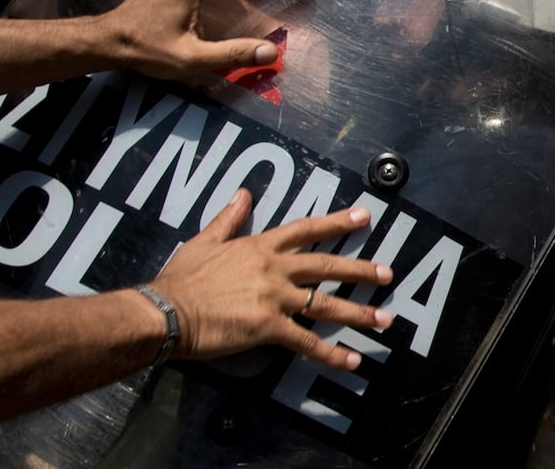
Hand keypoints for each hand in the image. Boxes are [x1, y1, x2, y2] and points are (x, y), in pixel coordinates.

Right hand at [152, 188, 393, 369]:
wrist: (166, 312)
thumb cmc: (181, 279)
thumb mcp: (204, 241)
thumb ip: (228, 218)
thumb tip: (242, 194)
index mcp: (260, 246)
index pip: (306, 229)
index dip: (337, 223)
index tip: (364, 218)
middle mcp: (274, 269)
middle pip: (326, 266)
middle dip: (360, 270)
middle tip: (387, 274)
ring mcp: (274, 298)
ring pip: (325, 304)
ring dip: (358, 312)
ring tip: (383, 320)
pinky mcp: (268, 327)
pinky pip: (306, 342)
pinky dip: (330, 353)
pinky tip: (351, 360)